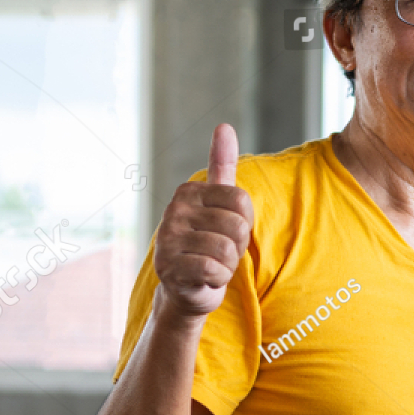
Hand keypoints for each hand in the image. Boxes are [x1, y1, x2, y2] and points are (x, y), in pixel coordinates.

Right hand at [153, 124, 253, 319]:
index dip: (246, 223)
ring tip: (214, 265)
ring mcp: (167, 238)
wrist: (187, 289)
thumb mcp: (218, 204)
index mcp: (189, 192)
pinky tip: (205, 278)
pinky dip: (218, 279)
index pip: (242, 201)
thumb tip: (224, 125)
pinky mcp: (169, 266)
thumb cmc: (209, 244)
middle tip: (221, 253)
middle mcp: (174, 211)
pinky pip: (214, 270)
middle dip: (238, 247)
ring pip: (227, 249)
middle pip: (238, 226)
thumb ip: (222, 167)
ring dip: (229, 264)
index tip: (229, 232)